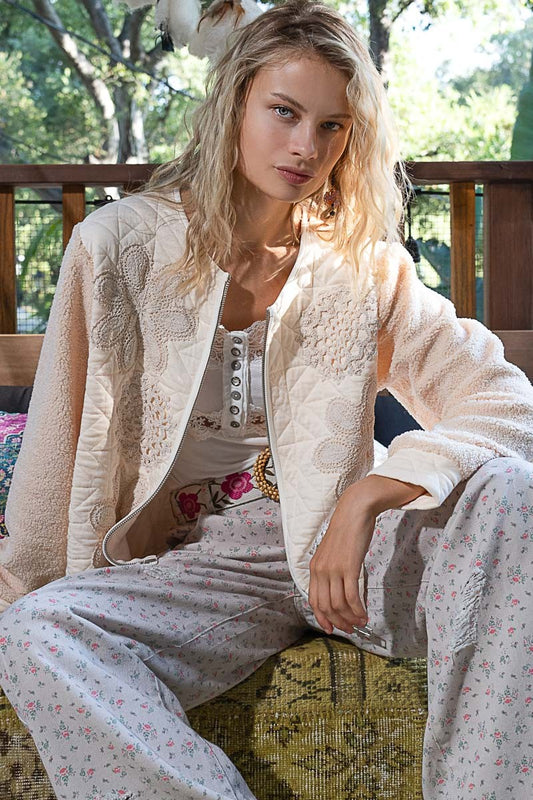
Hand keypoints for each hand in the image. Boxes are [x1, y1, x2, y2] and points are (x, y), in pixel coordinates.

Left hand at [308, 475, 424, 634]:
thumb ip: (331, 570)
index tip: (332, 628)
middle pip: (326, 606)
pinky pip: (351, 597)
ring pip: (339, 604)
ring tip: (361, 622)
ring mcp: (334, 569)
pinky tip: (364, 613)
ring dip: (350, 618)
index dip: (322, 618)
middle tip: (351, 628)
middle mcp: (321, 570)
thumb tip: (339, 590)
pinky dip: (358, 609)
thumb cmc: (346, 531)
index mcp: (314, 568)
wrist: (354, 511)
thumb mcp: (332, 552)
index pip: (314, 601)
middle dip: (339, 622)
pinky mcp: (349, 567)